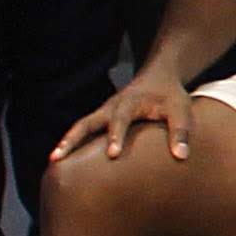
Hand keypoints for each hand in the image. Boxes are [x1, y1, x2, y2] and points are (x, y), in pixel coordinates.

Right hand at [54, 73, 197, 163]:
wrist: (159, 76)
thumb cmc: (171, 96)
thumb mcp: (182, 110)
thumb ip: (181, 132)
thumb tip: (181, 156)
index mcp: (130, 103)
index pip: (120, 120)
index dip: (116, 136)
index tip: (112, 154)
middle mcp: (111, 107)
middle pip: (86, 123)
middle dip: (72, 140)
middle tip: (57, 157)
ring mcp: (103, 112)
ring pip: (80, 126)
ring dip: (66, 142)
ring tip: (52, 160)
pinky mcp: (101, 118)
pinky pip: (83, 130)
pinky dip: (72, 142)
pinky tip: (63, 159)